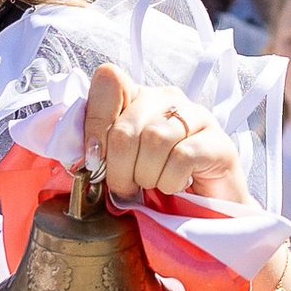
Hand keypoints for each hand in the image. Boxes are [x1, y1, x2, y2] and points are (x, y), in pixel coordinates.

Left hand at [80, 63, 247, 213]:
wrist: (202, 211)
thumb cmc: (154, 185)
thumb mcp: (117, 166)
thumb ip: (95, 151)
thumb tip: (73, 151)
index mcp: (136, 97)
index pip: (109, 80)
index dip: (95, 121)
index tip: (94, 159)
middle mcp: (166, 98)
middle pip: (126, 127)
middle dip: (119, 168)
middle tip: (127, 186)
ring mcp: (195, 115)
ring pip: (154, 140)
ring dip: (145, 176)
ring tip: (152, 186)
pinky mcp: (217, 140)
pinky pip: (182, 156)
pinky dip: (170, 180)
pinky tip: (174, 186)